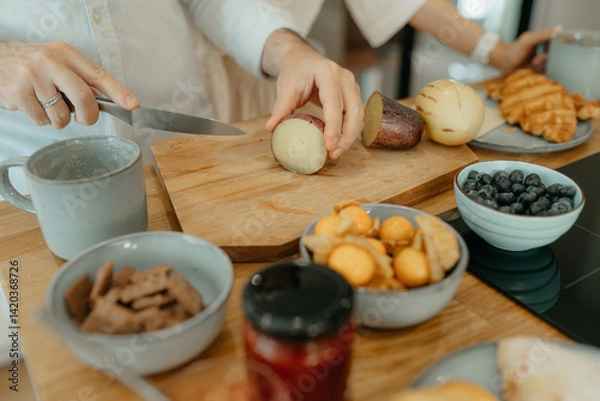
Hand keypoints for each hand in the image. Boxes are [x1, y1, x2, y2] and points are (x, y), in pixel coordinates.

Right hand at [0, 41, 137, 128]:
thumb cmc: (29, 65)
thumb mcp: (55, 62)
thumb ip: (77, 78)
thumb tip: (103, 101)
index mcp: (65, 53)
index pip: (98, 75)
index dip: (118, 92)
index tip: (132, 105)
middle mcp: (50, 62)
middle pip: (85, 98)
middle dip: (89, 116)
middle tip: (83, 119)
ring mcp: (33, 77)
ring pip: (62, 115)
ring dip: (59, 120)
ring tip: (47, 106)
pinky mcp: (18, 93)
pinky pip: (42, 120)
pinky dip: (41, 120)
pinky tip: (32, 106)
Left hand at [263, 30, 363, 159]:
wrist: (303, 59)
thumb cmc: (295, 71)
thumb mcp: (286, 87)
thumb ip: (281, 108)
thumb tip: (271, 128)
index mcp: (327, 73)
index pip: (334, 103)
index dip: (334, 126)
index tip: (329, 145)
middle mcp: (345, 78)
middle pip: (354, 111)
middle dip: (346, 136)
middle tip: (333, 154)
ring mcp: (352, 86)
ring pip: (358, 115)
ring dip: (350, 137)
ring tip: (335, 153)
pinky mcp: (353, 95)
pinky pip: (357, 116)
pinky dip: (350, 131)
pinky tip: (339, 144)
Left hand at [491, 27, 560, 73]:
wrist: (504, 62)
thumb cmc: (515, 50)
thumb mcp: (528, 41)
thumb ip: (543, 35)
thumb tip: (560, 29)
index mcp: (547, 38)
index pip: (562, 41)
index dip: (559, 46)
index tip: (550, 51)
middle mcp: (548, 47)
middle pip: (558, 54)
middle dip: (546, 58)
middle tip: (535, 60)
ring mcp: (545, 57)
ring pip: (553, 63)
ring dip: (543, 65)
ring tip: (532, 63)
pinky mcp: (541, 67)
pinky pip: (548, 70)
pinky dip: (542, 71)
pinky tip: (533, 69)